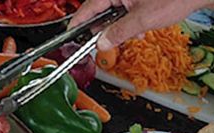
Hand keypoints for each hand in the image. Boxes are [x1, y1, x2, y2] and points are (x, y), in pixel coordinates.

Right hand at [68, 0, 212, 50]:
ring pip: (115, 11)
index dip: (78, 23)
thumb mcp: (143, 20)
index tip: (70, 34)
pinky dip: (131, 20)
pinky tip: (141, 28)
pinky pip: (126, 8)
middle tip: (104, 42)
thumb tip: (102, 43)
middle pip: (101, 9)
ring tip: (134, 33)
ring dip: (121, 25)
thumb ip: (119, 32)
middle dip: (105, 27)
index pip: (88, 8)